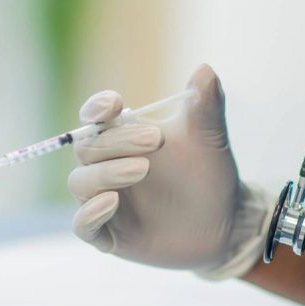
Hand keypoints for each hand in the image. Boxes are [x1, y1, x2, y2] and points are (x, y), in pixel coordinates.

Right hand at [68, 64, 269, 277]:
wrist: (224, 223)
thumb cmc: (208, 175)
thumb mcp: (209, 140)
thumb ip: (206, 107)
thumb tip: (206, 70)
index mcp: (120, 138)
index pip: (93, 118)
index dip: (96, 109)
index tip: (114, 104)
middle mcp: (104, 167)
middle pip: (87, 148)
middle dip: (116, 141)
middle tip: (155, 139)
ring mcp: (101, 201)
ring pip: (80, 183)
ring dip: (106, 173)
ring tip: (142, 168)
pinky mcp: (105, 235)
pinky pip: (82, 224)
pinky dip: (91, 213)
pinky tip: (112, 202)